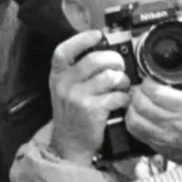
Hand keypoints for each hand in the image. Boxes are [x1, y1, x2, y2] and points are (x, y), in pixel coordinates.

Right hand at [49, 31, 128, 164]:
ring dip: (122, 81)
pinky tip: (121, 102)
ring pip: (110, 76)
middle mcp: (65, 84)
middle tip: (120, 68)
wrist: (69, 145)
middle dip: (115, 61)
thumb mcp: (66, 90)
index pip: (63, 51)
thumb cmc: (73, 115)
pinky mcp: (92, 110)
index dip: (81, 39)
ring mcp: (77, 97)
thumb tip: (104, 51)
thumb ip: (78, 72)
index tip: (97, 35)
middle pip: (95, 60)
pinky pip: (117, 95)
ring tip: (122, 87)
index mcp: (57, 76)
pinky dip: (124, 98)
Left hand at [124, 81, 181, 164]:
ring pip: (135, 118)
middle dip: (137, 92)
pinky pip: (135, 132)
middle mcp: (175, 122)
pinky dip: (132, 120)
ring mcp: (164, 135)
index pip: (156, 92)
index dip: (148, 83)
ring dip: (132, 106)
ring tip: (137, 101)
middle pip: (142, 104)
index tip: (150, 80)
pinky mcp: (157, 144)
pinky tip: (137, 114)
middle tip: (141, 88)